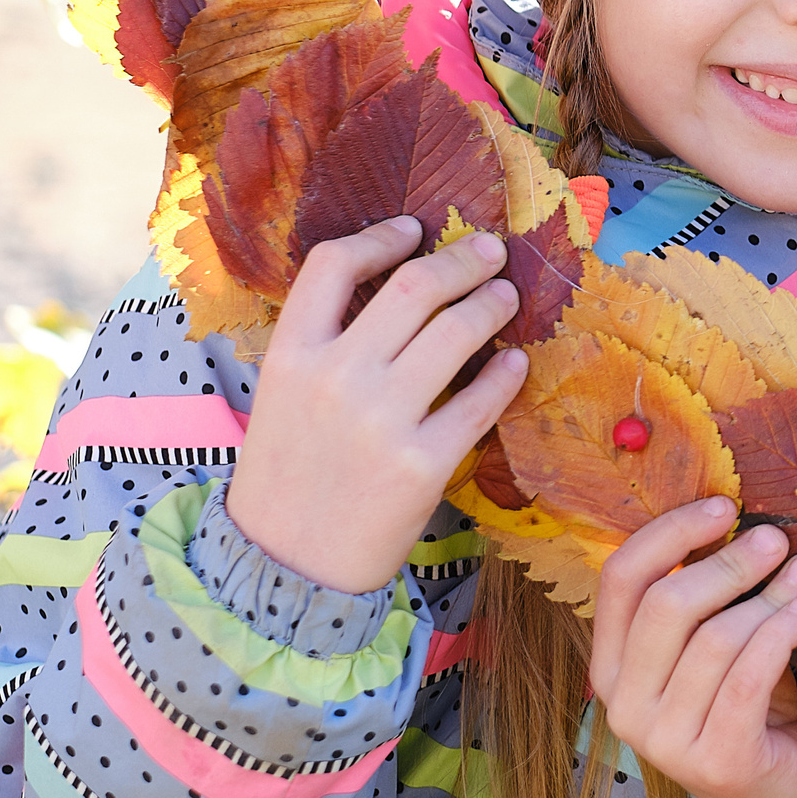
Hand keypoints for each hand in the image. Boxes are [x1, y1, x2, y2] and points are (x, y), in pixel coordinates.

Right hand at [229, 217, 526, 593]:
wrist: (286, 568)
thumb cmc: (288, 475)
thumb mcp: (282, 397)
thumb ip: (327, 344)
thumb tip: (399, 287)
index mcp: (290, 355)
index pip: (333, 264)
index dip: (381, 236)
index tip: (414, 229)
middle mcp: (334, 377)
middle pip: (414, 286)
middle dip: (463, 259)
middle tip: (490, 251)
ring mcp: (381, 421)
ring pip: (456, 331)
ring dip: (492, 303)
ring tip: (506, 297)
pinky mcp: (423, 464)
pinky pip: (481, 400)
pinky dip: (505, 372)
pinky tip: (514, 362)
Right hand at [590, 499, 796, 797]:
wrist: (785, 795)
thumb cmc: (747, 703)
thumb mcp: (714, 643)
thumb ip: (705, 594)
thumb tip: (735, 513)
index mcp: (611, 667)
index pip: (620, 579)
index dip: (670, 532)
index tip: (724, 505)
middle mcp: (623, 708)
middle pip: (667, 605)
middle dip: (729, 562)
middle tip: (776, 539)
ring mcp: (665, 743)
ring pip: (715, 640)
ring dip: (768, 596)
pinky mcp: (717, 764)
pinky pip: (747, 679)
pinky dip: (779, 635)